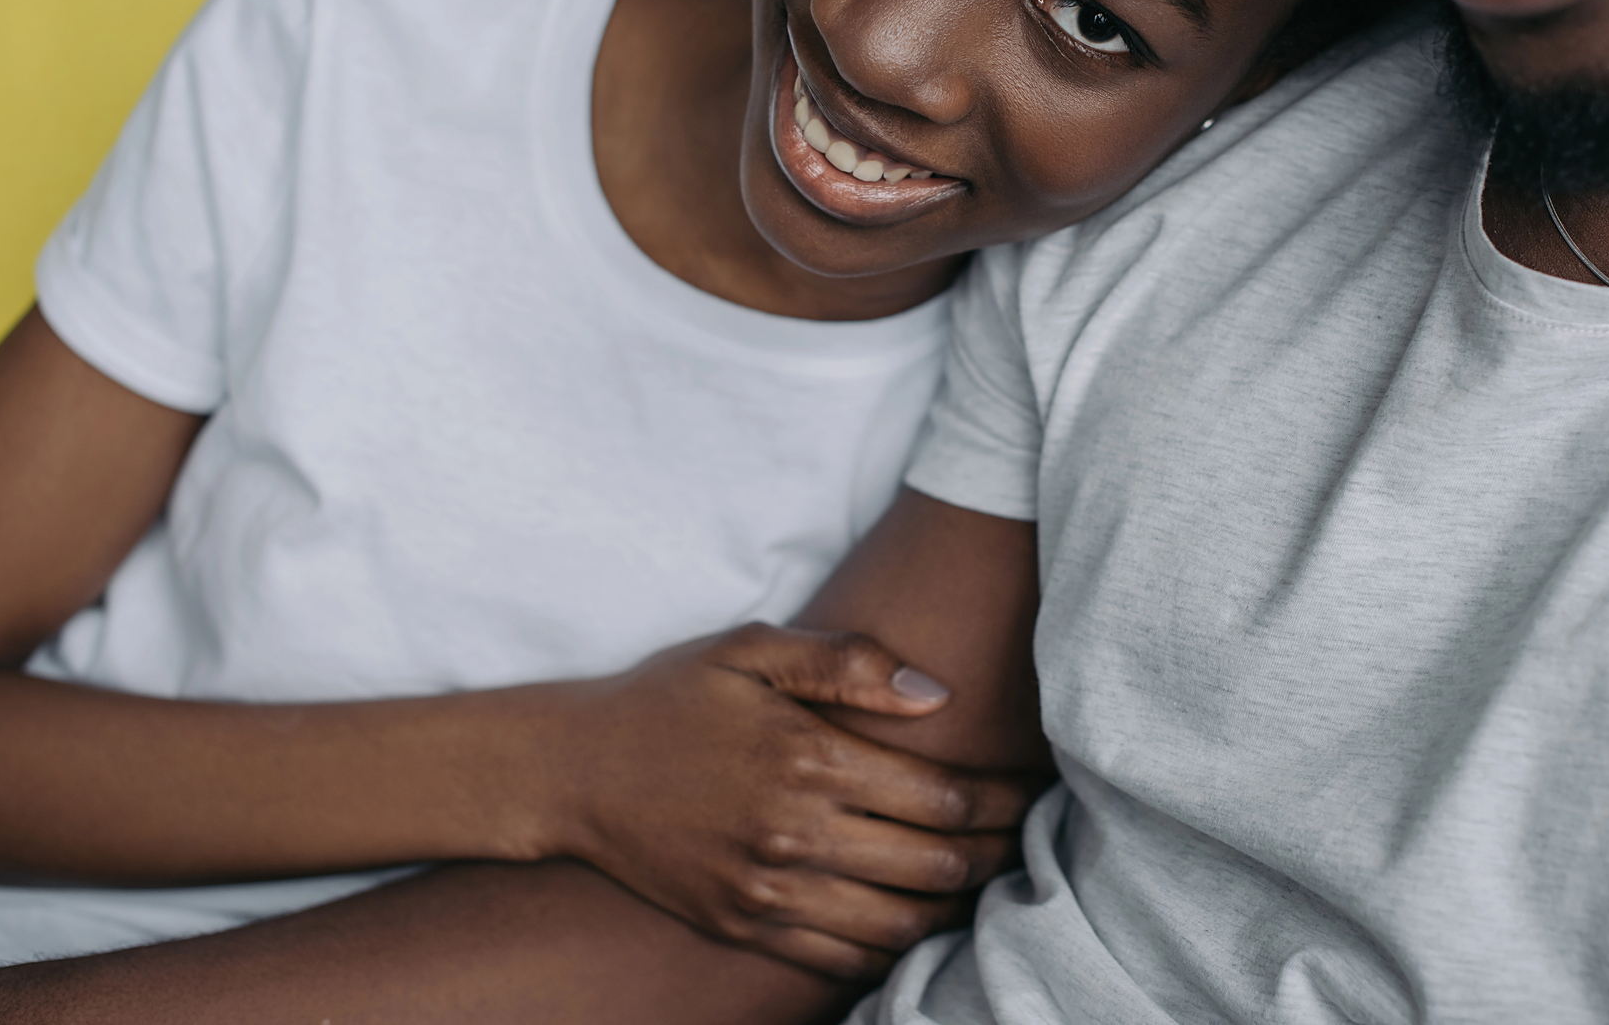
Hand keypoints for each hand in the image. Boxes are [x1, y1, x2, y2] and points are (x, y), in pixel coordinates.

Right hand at [510, 624, 1040, 979]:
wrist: (574, 771)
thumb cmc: (672, 699)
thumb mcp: (752, 650)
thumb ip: (846, 662)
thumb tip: (937, 694)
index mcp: (810, 758)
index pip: (944, 795)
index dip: (1004, 798)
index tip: (1034, 790)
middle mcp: (796, 833)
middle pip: (936, 865)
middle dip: (997, 854)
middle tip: (1030, 840)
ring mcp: (769, 891)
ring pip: (900, 923)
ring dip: (958, 909)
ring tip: (989, 885)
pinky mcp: (745, 926)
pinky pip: (844, 959)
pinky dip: (895, 949)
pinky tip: (920, 924)